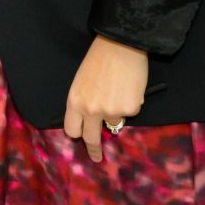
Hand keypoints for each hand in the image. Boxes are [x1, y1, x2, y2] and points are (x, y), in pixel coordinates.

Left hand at [64, 35, 148, 162]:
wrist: (120, 45)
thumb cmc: (99, 60)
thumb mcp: (82, 82)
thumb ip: (85, 102)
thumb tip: (95, 120)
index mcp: (75, 102)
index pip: (72, 129)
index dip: (78, 133)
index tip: (81, 139)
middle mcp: (91, 111)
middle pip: (91, 138)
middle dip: (94, 150)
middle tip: (96, 158)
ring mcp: (111, 112)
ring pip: (115, 121)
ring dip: (118, 111)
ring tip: (118, 88)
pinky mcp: (130, 109)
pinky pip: (131, 111)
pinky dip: (131, 102)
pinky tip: (129, 86)